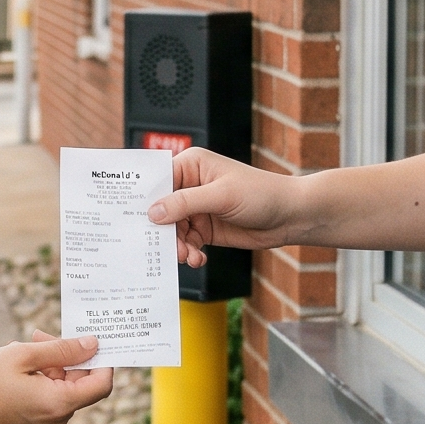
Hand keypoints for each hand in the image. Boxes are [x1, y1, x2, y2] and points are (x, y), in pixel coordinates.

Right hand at [0, 333, 111, 423]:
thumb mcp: (23, 355)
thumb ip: (63, 350)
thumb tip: (92, 345)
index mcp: (58, 405)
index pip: (101, 384)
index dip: (102, 361)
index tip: (90, 342)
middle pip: (79, 387)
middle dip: (67, 360)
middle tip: (40, 336)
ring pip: (61, 394)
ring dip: (51, 370)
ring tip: (21, 353)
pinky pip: (47, 405)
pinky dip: (41, 386)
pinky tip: (17, 372)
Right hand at [146, 148, 308, 264]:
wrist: (291, 217)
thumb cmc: (262, 194)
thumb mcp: (221, 196)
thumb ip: (185, 203)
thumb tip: (153, 212)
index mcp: (191, 165)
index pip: (158, 179)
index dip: (145, 198)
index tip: (133, 218)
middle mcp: (191, 185)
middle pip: (161, 209)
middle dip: (162, 230)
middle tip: (167, 246)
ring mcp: (197, 208)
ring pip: (173, 230)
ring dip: (177, 245)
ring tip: (187, 256)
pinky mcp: (205, 228)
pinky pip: (187, 242)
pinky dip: (189, 252)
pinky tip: (198, 258)